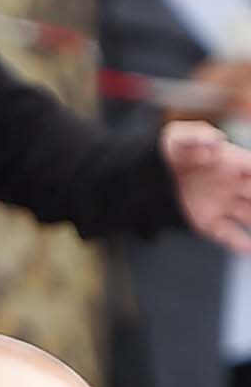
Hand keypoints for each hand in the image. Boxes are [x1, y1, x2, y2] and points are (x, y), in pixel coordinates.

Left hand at [161, 118, 250, 255]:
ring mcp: (223, 204)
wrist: (146, 172)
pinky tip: (250, 250)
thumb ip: (197, 136)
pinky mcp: (208, 222)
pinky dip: (241, 244)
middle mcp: (234, 184)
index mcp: (233, 162)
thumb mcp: (179, 136)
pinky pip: (230, 235)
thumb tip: (216, 140)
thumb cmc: (168, 148)